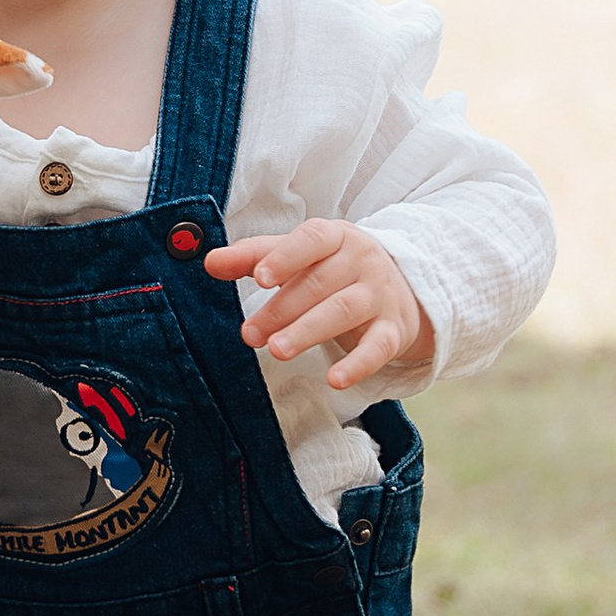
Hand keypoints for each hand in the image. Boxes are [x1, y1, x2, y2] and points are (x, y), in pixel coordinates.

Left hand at [203, 219, 429, 395]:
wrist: (404, 288)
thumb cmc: (338, 269)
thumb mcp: (301, 256)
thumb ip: (256, 256)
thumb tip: (211, 261)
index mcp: (336, 237)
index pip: (312, 239)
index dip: (286, 257)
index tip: (260, 277)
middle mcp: (362, 261)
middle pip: (321, 282)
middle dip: (282, 309)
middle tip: (250, 334)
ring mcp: (380, 296)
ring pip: (344, 310)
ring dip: (308, 331)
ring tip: (278, 350)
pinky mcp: (393, 330)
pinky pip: (378, 347)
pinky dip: (358, 365)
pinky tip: (335, 379)